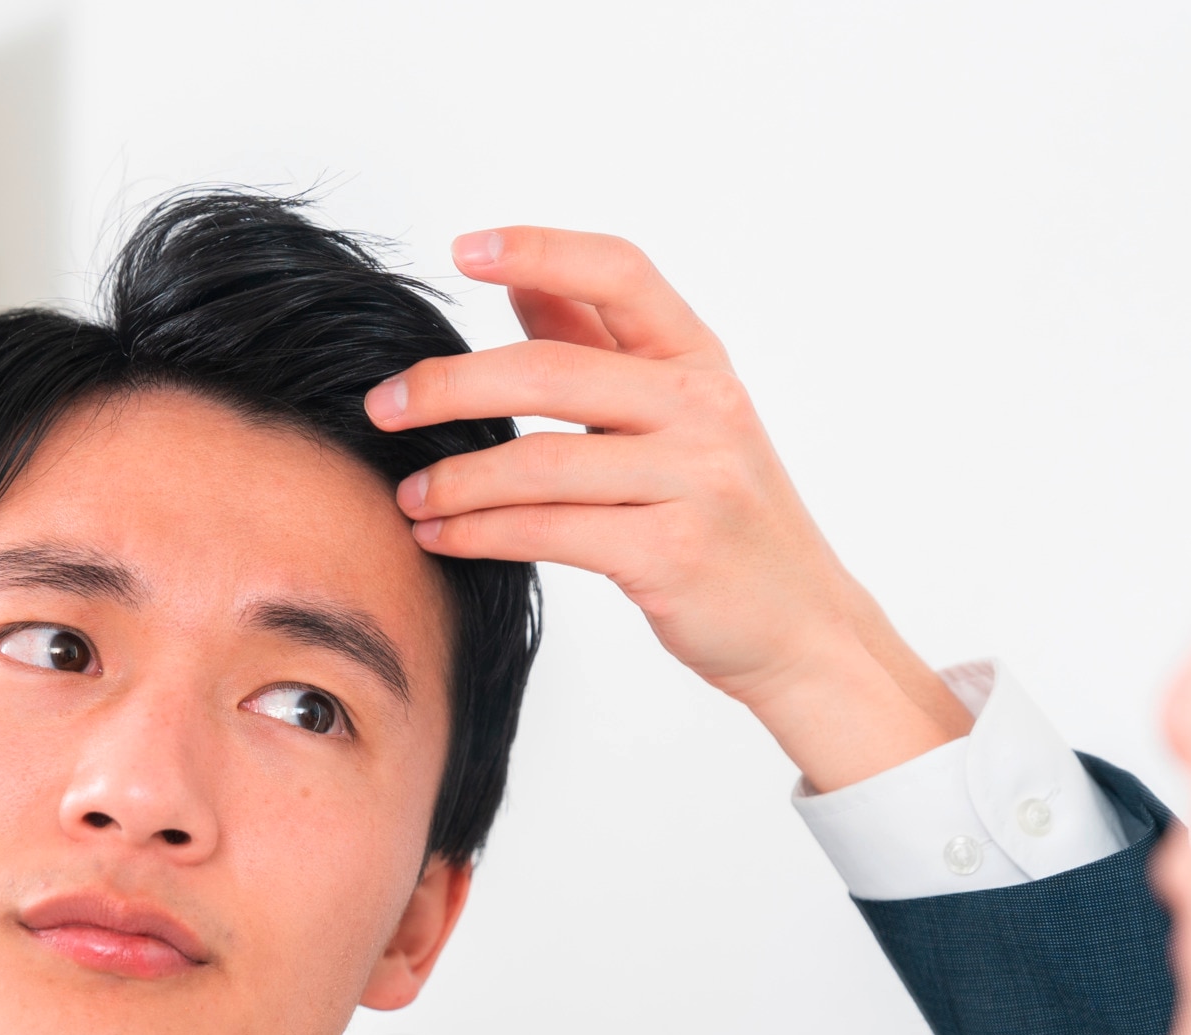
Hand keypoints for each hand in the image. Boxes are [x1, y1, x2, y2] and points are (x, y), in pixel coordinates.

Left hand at [364, 227, 971, 792]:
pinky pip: (548, 532)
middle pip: (552, 371)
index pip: (620, 273)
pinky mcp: (672, 554)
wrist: (804, 628)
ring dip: (457, 479)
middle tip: (386, 405)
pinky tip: (440, 536)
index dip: (540, 250)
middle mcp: (705, 409)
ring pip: (541, 462)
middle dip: (451, 387)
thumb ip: (605, 350)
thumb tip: (527, 282)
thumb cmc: (728, 521)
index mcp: (702, 362)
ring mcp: (694, 481)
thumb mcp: (685, 419)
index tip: (463, 250)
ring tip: (410, 496)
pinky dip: (479, 533)